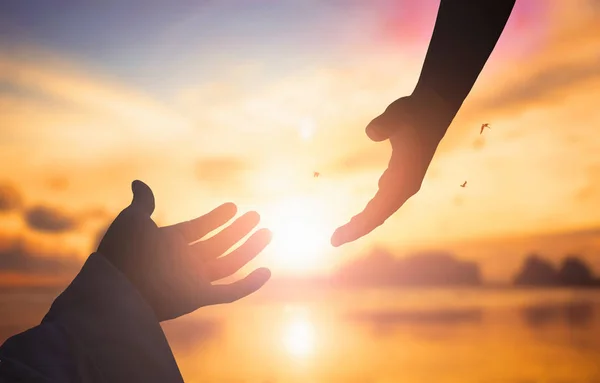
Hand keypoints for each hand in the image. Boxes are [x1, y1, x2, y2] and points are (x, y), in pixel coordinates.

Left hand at [97, 180, 271, 320]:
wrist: (114, 287)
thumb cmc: (121, 253)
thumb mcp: (132, 221)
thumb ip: (143, 203)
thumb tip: (139, 181)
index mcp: (171, 243)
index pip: (200, 228)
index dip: (217, 218)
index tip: (234, 206)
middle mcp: (184, 261)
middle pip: (219, 244)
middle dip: (239, 231)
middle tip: (256, 216)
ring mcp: (192, 279)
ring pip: (229, 263)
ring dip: (249, 249)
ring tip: (266, 231)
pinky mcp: (198, 297)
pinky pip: (229, 292)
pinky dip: (248, 285)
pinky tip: (266, 271)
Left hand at [331, 95, 449, 246]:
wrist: (433, 110)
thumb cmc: (413, 112)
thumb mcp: (398, 114)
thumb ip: (385, 123)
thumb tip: (371, 132)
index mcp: (404, 180)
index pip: (378, 211)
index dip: (359, 226)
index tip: (339, 237)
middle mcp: (405, 187)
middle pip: (378, 216)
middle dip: (357, 230)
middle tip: (333, 241)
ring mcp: (404, 183)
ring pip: (381, 210)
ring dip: (363, 223)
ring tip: (342, 233)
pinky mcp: (401, 177)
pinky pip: (383, 202)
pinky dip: (370, 211)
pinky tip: (360, 215)